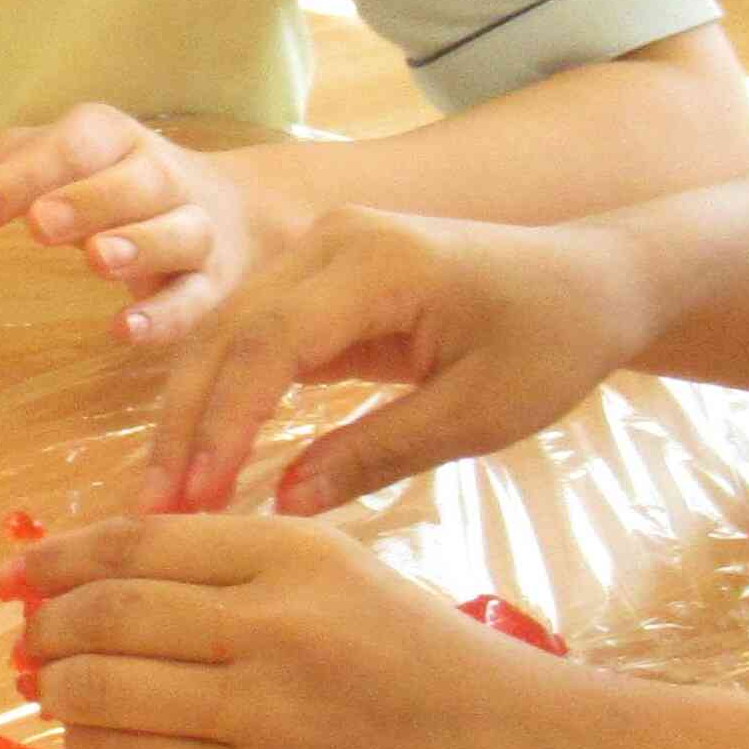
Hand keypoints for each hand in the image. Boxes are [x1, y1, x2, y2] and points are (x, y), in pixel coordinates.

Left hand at [0, 106, 277, 347]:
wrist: (233, 209)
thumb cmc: (115, 183)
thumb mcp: (69, 158)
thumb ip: (16, 163)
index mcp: (116, 140)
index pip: (77, 144)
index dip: (26, 174)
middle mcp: (162, 178)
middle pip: (138, 182)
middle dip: (88, 201)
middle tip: (40, 224)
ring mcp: (196, 230)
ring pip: (180, 233)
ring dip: (140, 245)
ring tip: (97, 259)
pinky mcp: (211, 283)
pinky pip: (194, 299)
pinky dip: (165, 316)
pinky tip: (125, 330)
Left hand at [8, 515, 592, 748]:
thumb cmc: (437, 664)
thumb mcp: (345, 577)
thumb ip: (238, 571)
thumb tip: (105, 580)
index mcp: (294, 550)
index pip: (135, 541)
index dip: (57, 561)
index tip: (15, 579)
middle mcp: (274, 620)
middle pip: (106, 613)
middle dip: (44, 631)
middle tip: (25, 645)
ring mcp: (269, 710)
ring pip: (107, 690)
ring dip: (56, 693)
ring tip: (48, 693)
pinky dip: (94, 748)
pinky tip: (89, 742)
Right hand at [142, 206, 658, 514]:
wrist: (594, 281)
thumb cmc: (554, 342)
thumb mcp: (482, 413)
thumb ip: (378, 452)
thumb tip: (283, 506)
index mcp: (376, 259)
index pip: (271, 340)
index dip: (227, 421)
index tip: (200, 497)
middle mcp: (328, 240)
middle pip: (225, 331)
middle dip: (185, 423)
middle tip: (155, 508)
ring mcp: (314, 253)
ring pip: (221, 335)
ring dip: (190, 415)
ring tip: (165, 496)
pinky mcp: (313, 282)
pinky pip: (248, 339)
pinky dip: (220, 399)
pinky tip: (202, 460)